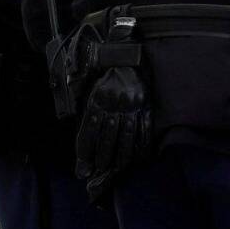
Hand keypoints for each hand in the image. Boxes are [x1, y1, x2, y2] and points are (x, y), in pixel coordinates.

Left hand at [74, 63, 150, 198]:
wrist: (127, 57)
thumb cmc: (105, 76)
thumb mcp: (90, 89)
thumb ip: (88, 111)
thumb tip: (85, 139)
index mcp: (97, 98)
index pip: (89, 129)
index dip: (85, 150)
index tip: (83, 166)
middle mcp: (115, 103)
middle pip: (108, 136)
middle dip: (103, 157)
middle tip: (99, 171)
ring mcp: (133, 105)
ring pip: (127, 135)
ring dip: (121, 155)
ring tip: (117, 169)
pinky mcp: (147, 107)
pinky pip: (144, 129)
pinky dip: (142, 145)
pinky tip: (138, 158)